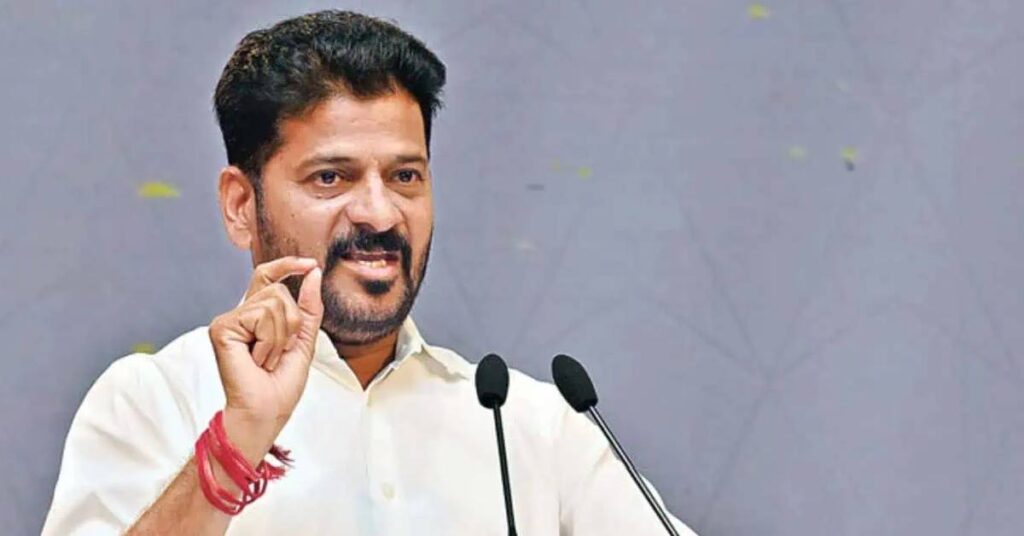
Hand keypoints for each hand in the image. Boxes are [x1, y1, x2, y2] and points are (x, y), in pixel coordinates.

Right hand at [207, 256, 322, 463]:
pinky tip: (257, 360)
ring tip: (267, 359)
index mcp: (257, 315)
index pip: (267, 276)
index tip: (310, 264)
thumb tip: (313, 272)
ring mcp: (229, 320)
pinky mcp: (222, 327)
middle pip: (278, 290)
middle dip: (291, 323)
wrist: (266, 410)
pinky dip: (269, 341)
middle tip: (279, 352)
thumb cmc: (280, 384)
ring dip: (281, 336)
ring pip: (274, 301)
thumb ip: (308, 307)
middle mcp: (240, 314)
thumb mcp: (303, 339)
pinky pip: (261, 315)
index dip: (287, 265)